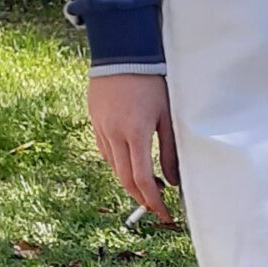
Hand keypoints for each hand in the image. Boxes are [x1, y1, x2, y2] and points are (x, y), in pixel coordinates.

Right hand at [88, 71, 178, 221]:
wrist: (122, 53)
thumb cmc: (151, 82)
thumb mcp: (168, 116)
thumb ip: (170, 151)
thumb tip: (173, 181)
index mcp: (135, 134)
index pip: (143, 180)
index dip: (153, 202)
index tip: (164, 214)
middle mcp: (114, 134)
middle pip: (125, 179)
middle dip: (141, 197)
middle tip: (156, 206)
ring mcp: (101, 127)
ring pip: (113, 167)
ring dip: (130, 182)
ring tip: (148, 186)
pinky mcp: (94, 120)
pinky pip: (105, 151)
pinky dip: (118, 164)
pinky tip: (130, 164)